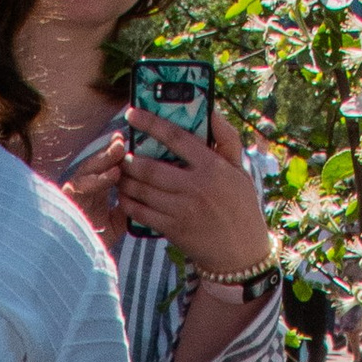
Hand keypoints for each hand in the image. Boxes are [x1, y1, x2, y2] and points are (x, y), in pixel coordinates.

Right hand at [59, 130, 130, 254]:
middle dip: (110, 151)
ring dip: (105, 159)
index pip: (106, 168)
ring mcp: (73, 194)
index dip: (116, 156)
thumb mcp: (116, 223)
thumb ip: (126, 207)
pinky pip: (82, 186)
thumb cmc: (94, 243)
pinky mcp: (66, 201)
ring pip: (88, 170)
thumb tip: (138, 194)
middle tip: (123, 140)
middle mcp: (83, 188)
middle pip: (96, 164)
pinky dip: (98, 180)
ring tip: (120, 150)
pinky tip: (114, 175)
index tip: (129, 143)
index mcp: (95, 190)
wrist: (75, 262)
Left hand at [115, 101, 272, 281]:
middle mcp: (196, 186)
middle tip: (121, 154)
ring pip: (143, 191)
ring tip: (119, 174)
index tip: (132, 113)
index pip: (176, 137)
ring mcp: (183, 209)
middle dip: (130, 159)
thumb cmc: (241, 205)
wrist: (241, 251)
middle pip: (151, 168)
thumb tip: (212, 110)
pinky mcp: (174, 229)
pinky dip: (129, 204)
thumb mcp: (241, 169)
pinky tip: (123, 197)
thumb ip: (227, 138)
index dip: (151, 123)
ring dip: (126, 181)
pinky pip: (143, 214)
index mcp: (212, 166)